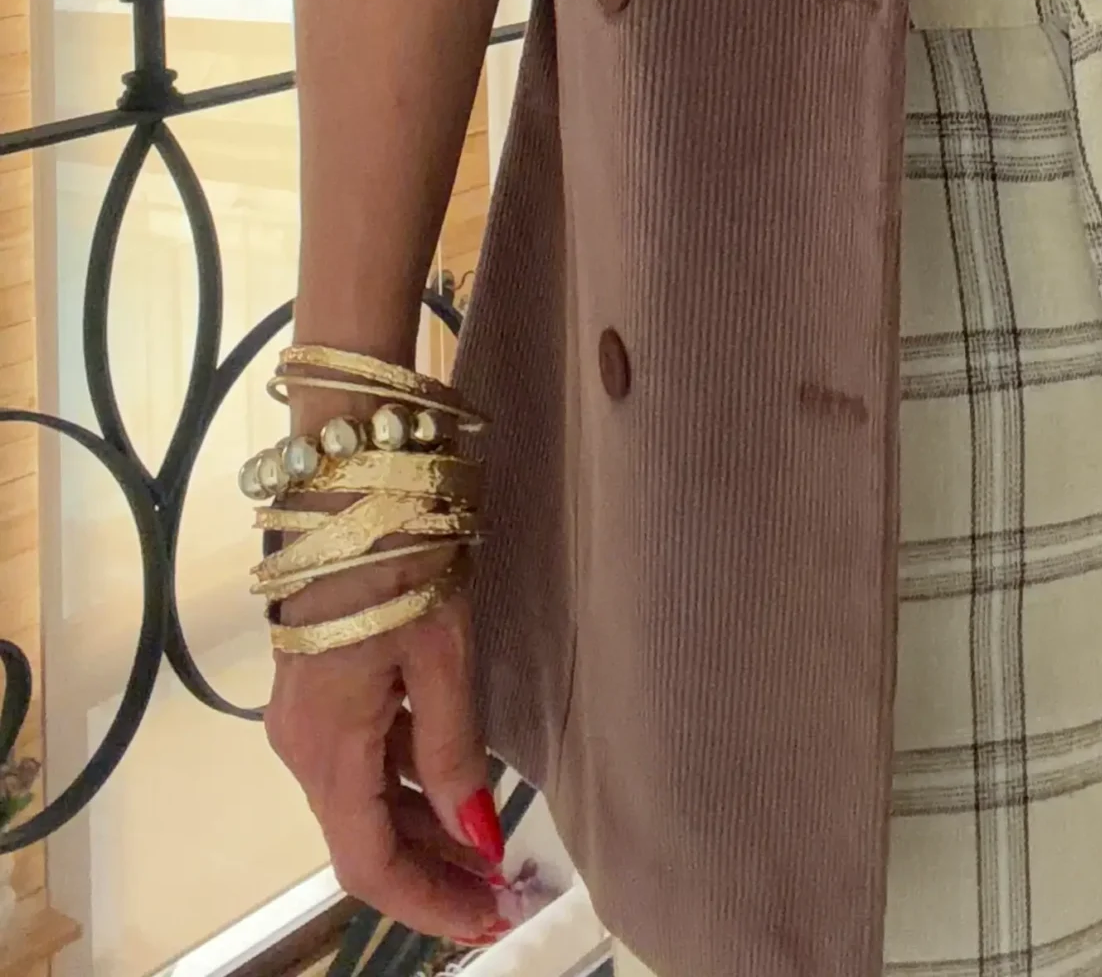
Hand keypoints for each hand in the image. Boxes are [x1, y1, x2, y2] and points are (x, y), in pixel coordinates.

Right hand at [265, 540, 507, 941]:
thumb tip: (478, 839)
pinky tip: (454, 792)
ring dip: (421, 835)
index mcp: (327, 749)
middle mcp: (302, 747)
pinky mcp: (318, 688)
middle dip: (431, 877)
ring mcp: (305, 717)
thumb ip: (454, 753)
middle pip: (363, 839)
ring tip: (489, 854)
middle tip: (501, 896)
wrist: (353, 478)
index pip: (368, 865)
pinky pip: (361, 762)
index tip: (486, 920)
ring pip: (362, 802)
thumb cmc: (400, 559)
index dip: (427, 903)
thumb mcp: (441, 657)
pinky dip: (407, 789)